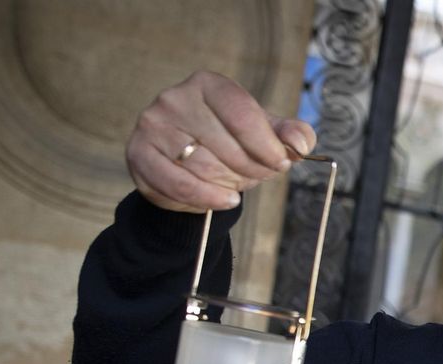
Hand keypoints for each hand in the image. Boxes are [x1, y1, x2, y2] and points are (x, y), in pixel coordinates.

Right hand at [125, 70, 316, 212]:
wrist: (187, 169)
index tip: (282, 163)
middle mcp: (176, 98)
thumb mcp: (263, 135)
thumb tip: (302, 143)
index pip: (243, 114)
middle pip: (226, 144)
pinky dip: (206, 197)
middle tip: (258, 176)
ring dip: (229, 183)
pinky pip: (178, 183)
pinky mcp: (139, 153)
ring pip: (204, 166)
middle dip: (252, 168)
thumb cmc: (229, 145)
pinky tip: (224, 200)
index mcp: (208, 85)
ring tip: (235, 184)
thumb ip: (288, 134)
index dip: (267, 144)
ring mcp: (153, 125)